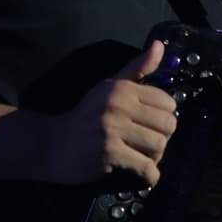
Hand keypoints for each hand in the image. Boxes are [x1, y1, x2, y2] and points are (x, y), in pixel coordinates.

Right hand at [45, 40, 178, 187]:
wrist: (53, 144)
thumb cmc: (85, 116)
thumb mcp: (110, 87)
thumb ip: (137, 68)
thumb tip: (160, 45)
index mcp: (123, 88)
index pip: (167, 102)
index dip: (163, 117)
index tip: (149, 126)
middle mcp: (120, 104)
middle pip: (168, 125)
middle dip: (162, 138)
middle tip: (146, 145)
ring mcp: (114, 128)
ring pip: (159, 145)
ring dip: (154, 158)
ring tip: (141, 157)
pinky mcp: (110, 152)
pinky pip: (146, 167)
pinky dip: (149, 176)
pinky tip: (142, 175)